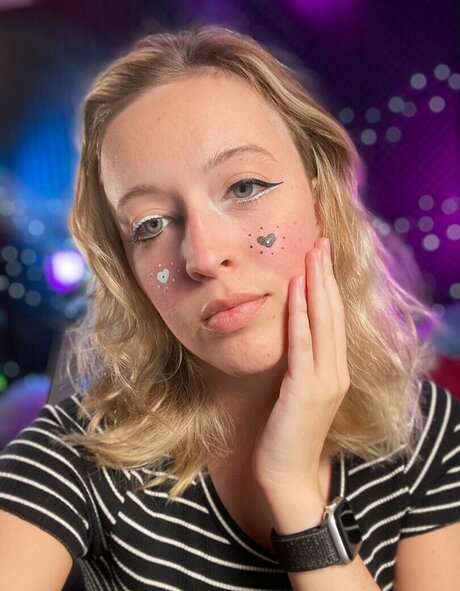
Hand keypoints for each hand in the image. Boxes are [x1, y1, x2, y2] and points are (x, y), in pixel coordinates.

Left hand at [252, 238, 349, 519]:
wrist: (287, 475)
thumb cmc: (287, 435)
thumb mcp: (297, 393)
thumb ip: (300, 365)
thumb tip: (290, 337)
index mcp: (334, 371)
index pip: (333, 320)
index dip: (328, 287)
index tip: (321, 259)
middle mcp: (336, 371)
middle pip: (333, 314)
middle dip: (326, 276)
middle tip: (320, 243)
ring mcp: (325, 380)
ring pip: (323, 322)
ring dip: (316, 285)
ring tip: (312, 254)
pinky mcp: (306, 389)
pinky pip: (303, 343)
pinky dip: (300, 313)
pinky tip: (296, 290)